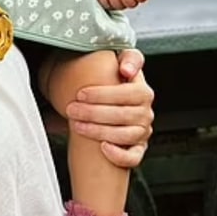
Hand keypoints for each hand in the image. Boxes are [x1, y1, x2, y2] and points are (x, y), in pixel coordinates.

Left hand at [64, 48, 153, 167]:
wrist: (108, 104)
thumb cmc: (111, 84)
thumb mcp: (120, 65)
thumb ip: (129, 59)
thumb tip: (127, 69)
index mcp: (142, 91)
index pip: (131, 92)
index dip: (105, 94)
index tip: (81, 93)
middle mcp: (145, 112)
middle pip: (124, 115)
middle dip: (93, 112)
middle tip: (71, 109)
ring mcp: (142, 131)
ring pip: (126, 135)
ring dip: (99, 131)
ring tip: (76, 125)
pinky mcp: (137, 149)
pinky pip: (133, 157)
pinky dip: (119, 155)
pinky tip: (102, 147)